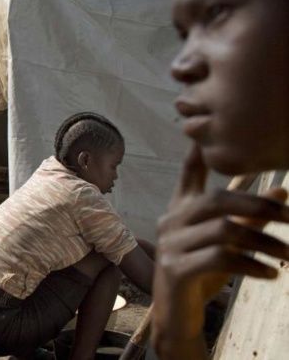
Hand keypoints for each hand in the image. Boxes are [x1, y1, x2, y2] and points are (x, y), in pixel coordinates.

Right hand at [152, 144, 288, 356]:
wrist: (177, 315)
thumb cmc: (202, 274)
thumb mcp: (228, 243)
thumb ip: (248, 218)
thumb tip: (283, 192)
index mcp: (181, 210)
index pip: (189, 174)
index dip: (199, 153)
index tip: (208, 134)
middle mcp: (172, 222)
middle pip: (217, 201)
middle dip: (258, 206)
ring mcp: (171, 246)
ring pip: (224, 232)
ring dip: (264, 242)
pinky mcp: (176, 269)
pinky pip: (220, 259)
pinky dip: (250, 265)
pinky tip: (271, 275)